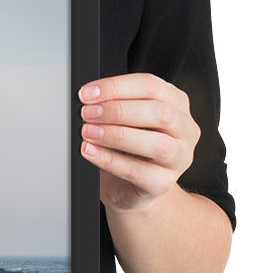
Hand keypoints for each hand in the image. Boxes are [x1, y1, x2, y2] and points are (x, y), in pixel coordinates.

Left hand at [78, 72, 199, 212]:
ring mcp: (179, 158)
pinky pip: (138, 171)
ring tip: (88, 132)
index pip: (151, 86)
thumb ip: (115, 104)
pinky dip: (110, 160)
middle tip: (88, 113)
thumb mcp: (126, 119)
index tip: (88, 93)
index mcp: (176, 103)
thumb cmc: (128, 148)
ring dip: (117, 135)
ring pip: (157, 144)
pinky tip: (90, 151)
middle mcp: (185, 129)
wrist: (129, 186)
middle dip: (118, 110)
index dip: (117, 87)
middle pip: (160, 112)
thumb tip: (88, 97)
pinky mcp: (163, 183)